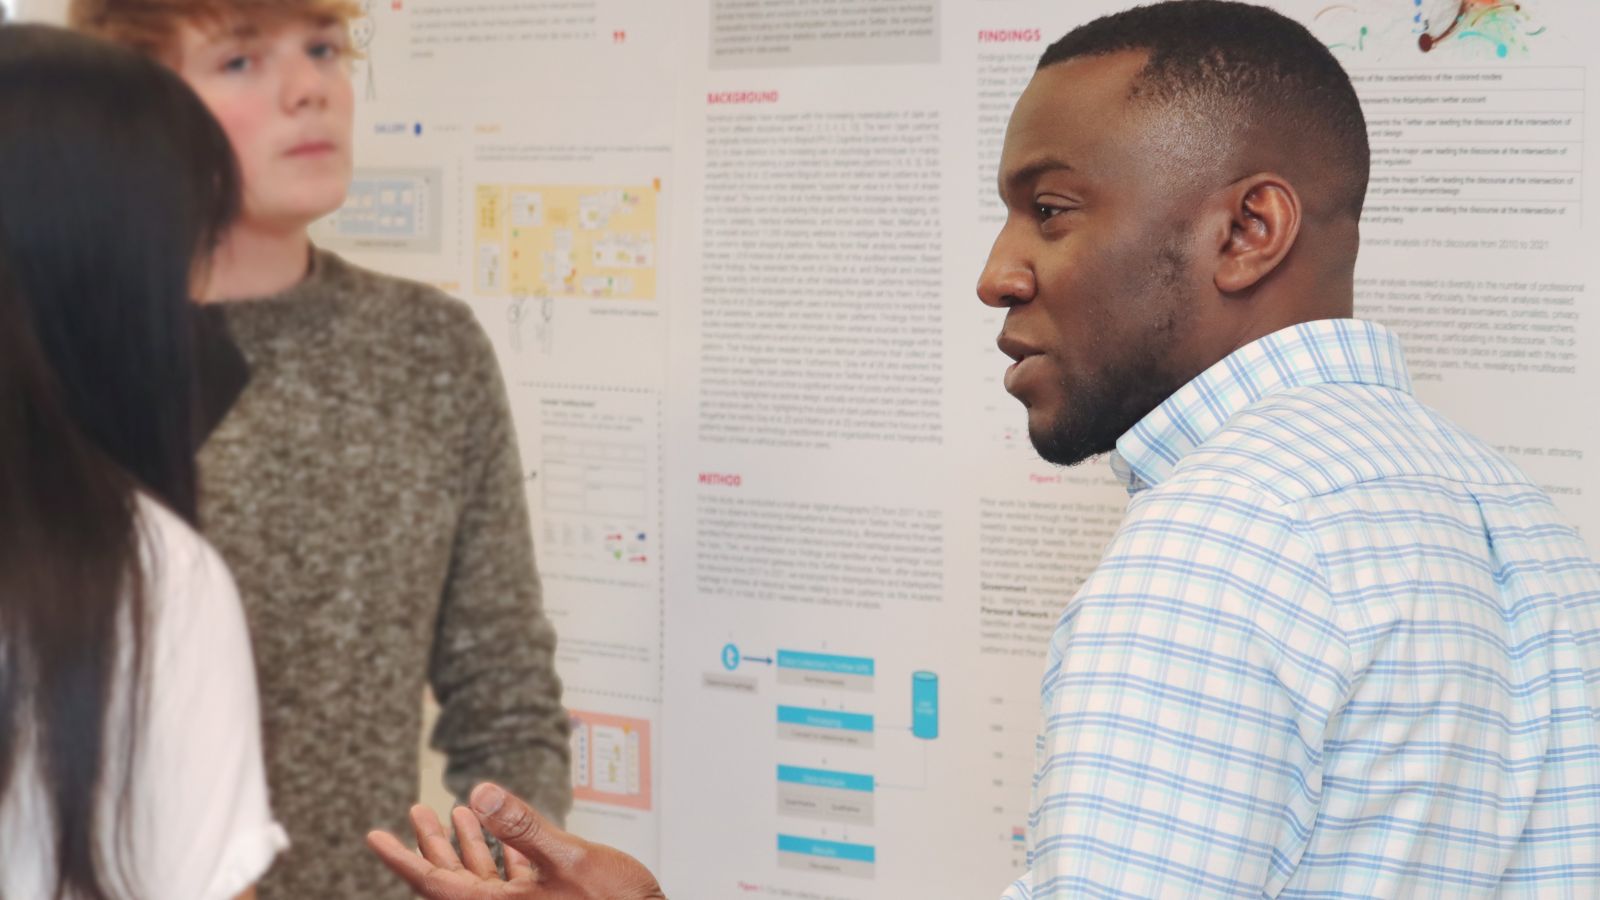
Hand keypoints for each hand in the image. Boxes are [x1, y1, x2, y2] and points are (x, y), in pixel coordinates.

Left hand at [367, 783, 666, 899]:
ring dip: (467, 845)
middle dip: (431, 844)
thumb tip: (480, 794)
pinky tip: (502, 832)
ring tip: (453, 812)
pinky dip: (500, 854)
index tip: (374, 836)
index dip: (402, 858)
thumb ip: (523, 827)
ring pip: (481, 878)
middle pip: (451, 880)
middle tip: (415, 813)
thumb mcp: (568, 858)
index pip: (434, 884)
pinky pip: (509, 881)